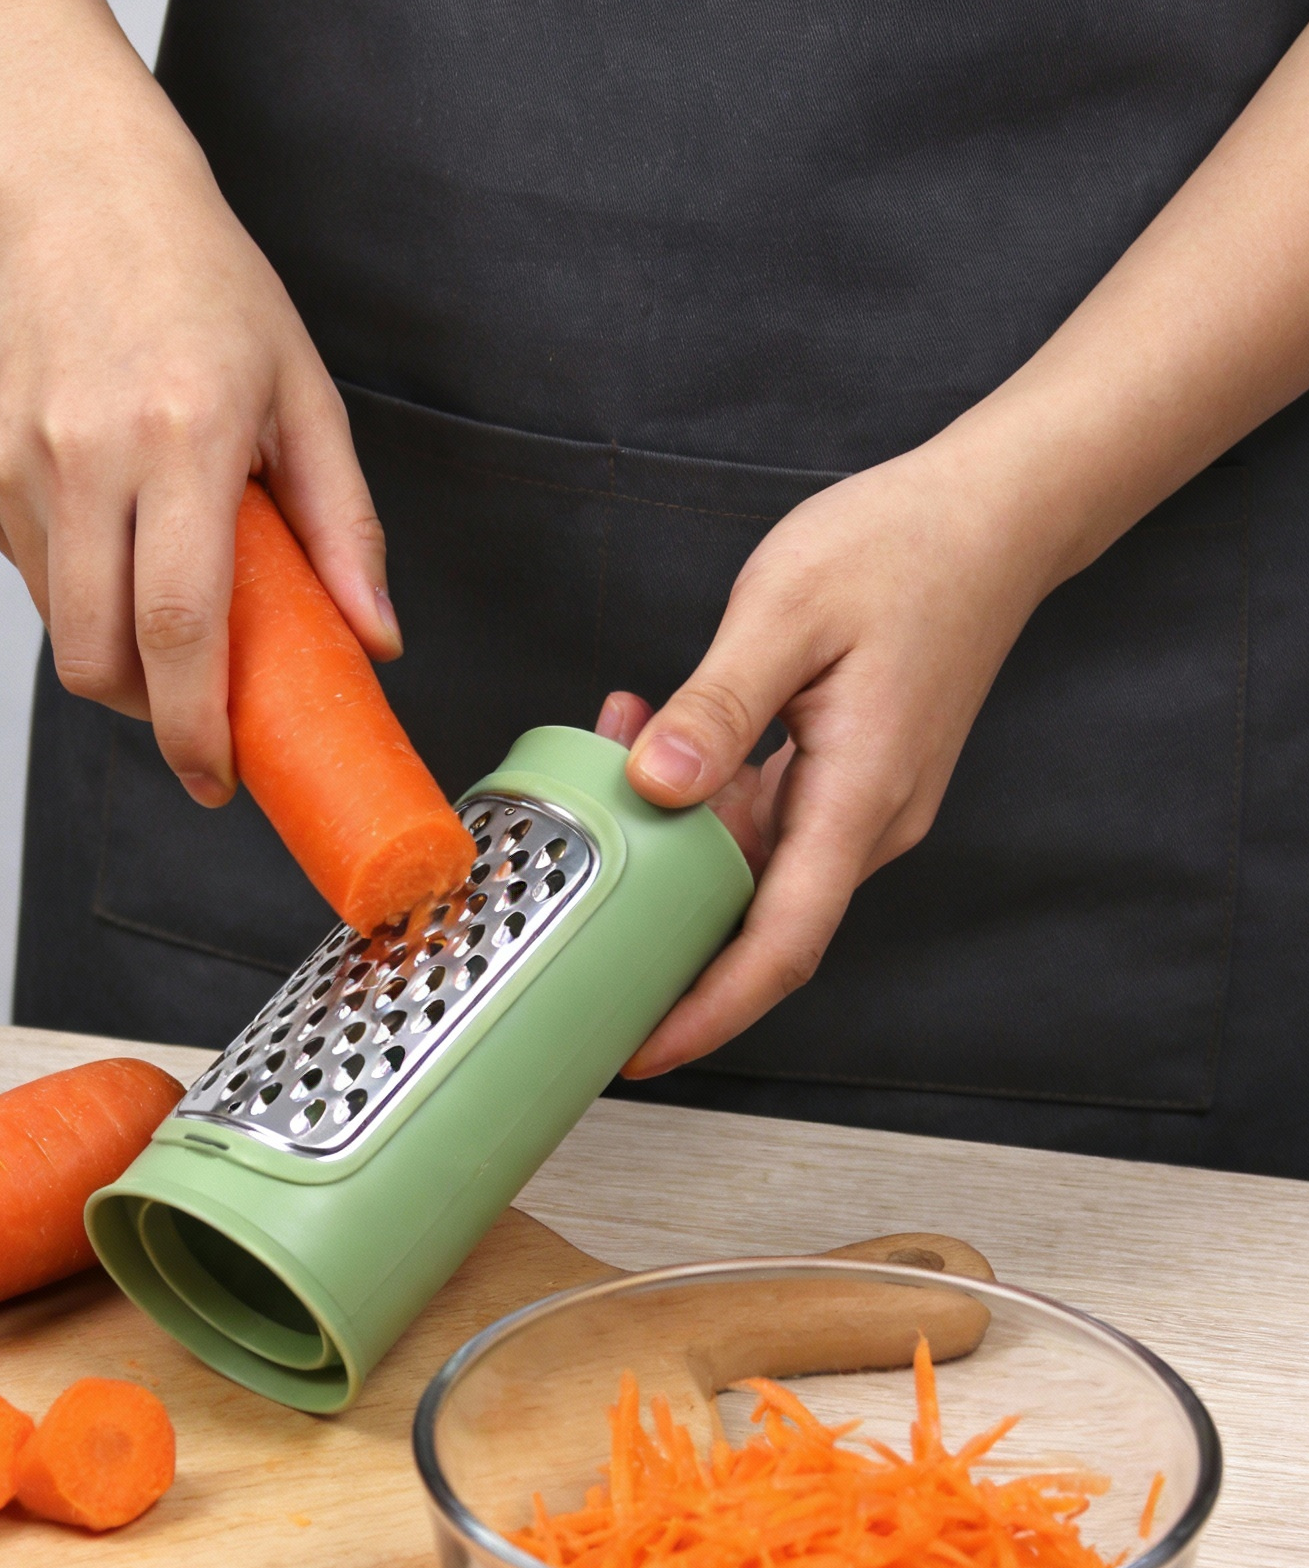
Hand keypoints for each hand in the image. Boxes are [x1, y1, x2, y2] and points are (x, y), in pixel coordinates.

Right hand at [0, 103, 396, 807]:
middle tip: (196, 709)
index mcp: (181, 435)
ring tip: (159, 586)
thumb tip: (375, 642)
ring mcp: (9, 461)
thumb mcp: (301, 392)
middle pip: (100, 659)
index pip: (179, 630)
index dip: (197, 730)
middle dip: (151, 714)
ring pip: (59, 625)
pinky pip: (27, 572)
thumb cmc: (202, 286)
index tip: (217, 781)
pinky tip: (105, 515)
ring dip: (114, 649)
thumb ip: (342, 526)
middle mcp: (82, 451)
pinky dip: (74, 581)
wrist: (70, 188)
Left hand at [597, 442, 1057, 1077]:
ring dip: (669, 845)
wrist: (994, 515)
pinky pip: (760, 815)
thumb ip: (718, 705)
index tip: (645, 1053)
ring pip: (749, 863)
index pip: (783, 944)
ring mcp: (859, 802)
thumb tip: (656, 787)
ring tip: (597, 778)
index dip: (710, 1011)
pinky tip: (649, 736)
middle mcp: (867, 819)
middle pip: (758, 924)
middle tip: (574, 935)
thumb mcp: (788, 611)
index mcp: (860, 798)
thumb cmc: (905, 549)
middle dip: (663, 934)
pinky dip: (699, 794)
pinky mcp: (845, 775)